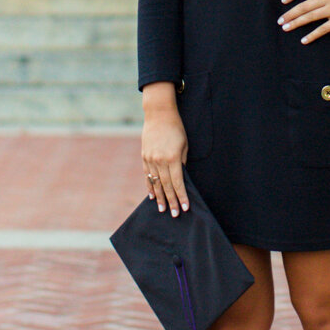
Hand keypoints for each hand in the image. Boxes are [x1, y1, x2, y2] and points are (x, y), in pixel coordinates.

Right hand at [141, 89, 189, 215]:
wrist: (159, 114)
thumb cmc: (176, 129)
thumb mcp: (184, 145)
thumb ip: (182, 163)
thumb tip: (181, 178)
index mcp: (173, 158)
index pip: (178, 182)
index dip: (181, 196)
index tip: (185, 207)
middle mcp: (160, 161)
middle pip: (167, 186)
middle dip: (171, 201)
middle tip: (175, 214)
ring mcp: (150, 159)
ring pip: (156, 183)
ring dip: (159, 197)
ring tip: (162, 209)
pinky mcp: (144, 157)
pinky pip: (147, 175)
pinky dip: (150, 186)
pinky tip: (152, 195)